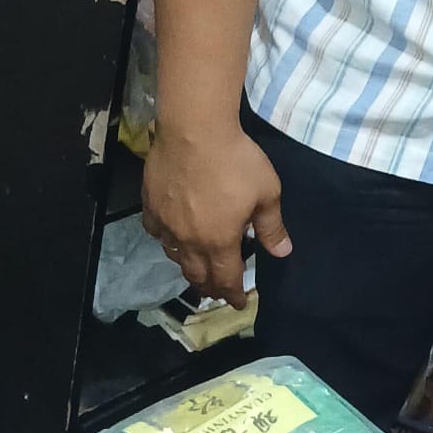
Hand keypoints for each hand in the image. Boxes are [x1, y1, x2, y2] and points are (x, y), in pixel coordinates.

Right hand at [142, 128, 291, 308]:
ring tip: (197, 267)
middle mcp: (189, 239)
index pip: (226, 280)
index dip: (233, 295)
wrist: (194, 128)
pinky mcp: (150, 203)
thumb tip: (282, 253)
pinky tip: (171, 236)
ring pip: (174, 256)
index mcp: (220, 242)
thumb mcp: (267, 194)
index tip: (239, 304)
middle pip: (197, 275)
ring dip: (188, 266)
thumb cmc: (236, 161)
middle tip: (218, 292)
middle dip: (209, 288)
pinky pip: (155, 231)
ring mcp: (166, 222)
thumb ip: (273, 227)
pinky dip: (166, 241)